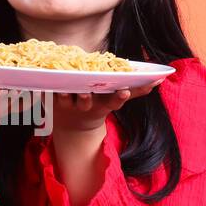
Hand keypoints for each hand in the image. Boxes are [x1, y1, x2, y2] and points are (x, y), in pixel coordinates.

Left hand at [50, 78, 166, 133]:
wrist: (75, 125)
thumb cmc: (100, 104)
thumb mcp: (116, 99)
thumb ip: (137, 90)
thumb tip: (160, 80)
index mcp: (104, 104)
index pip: (114, 101)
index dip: (120, 97)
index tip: (125, 91)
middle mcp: (88, 106)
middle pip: (89, 102)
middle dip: (87, 98)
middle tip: (87, 92)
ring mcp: (71, 106)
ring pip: (68, 101)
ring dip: (68, 95)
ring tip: (68, 90)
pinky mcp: (57, 103)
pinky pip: (52, 98)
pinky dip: (48, 93)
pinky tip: (45, 88)